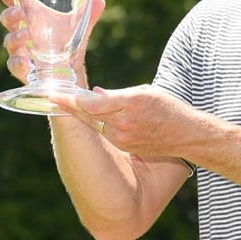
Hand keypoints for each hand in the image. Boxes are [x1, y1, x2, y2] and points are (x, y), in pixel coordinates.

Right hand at [0, 0, 105, 85]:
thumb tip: (100, 1)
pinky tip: (25, 61)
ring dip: (15, 37)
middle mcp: (22, 31)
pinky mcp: (22, 68)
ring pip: (9, 41)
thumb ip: (88, 15)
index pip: (16, 2)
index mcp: (32, 17)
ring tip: (26, 34)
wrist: (70, 71)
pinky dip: (18, 62)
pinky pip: (14, 65)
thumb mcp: (78, 28)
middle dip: (10, 15)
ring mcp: (20, 50)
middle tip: (19, 12)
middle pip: (8, 20)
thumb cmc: (67, 43)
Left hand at [52, 85, 201, 158]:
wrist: (187, 136)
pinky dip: (97, 124)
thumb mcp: (146, 93)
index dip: (71, 99)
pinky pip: (106, 133)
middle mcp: (124, 123)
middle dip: (70, 106)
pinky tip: (90, 118)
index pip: (92, 103)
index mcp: (130, 104)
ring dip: (83, 115)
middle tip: (54, 97)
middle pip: (89, 115)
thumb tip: (96, 94)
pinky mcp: (126, 146)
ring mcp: (124, 138)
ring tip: (69, 104)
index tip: (55, 94)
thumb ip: (118, 95)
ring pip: (95, 125)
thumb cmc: (170, 109)